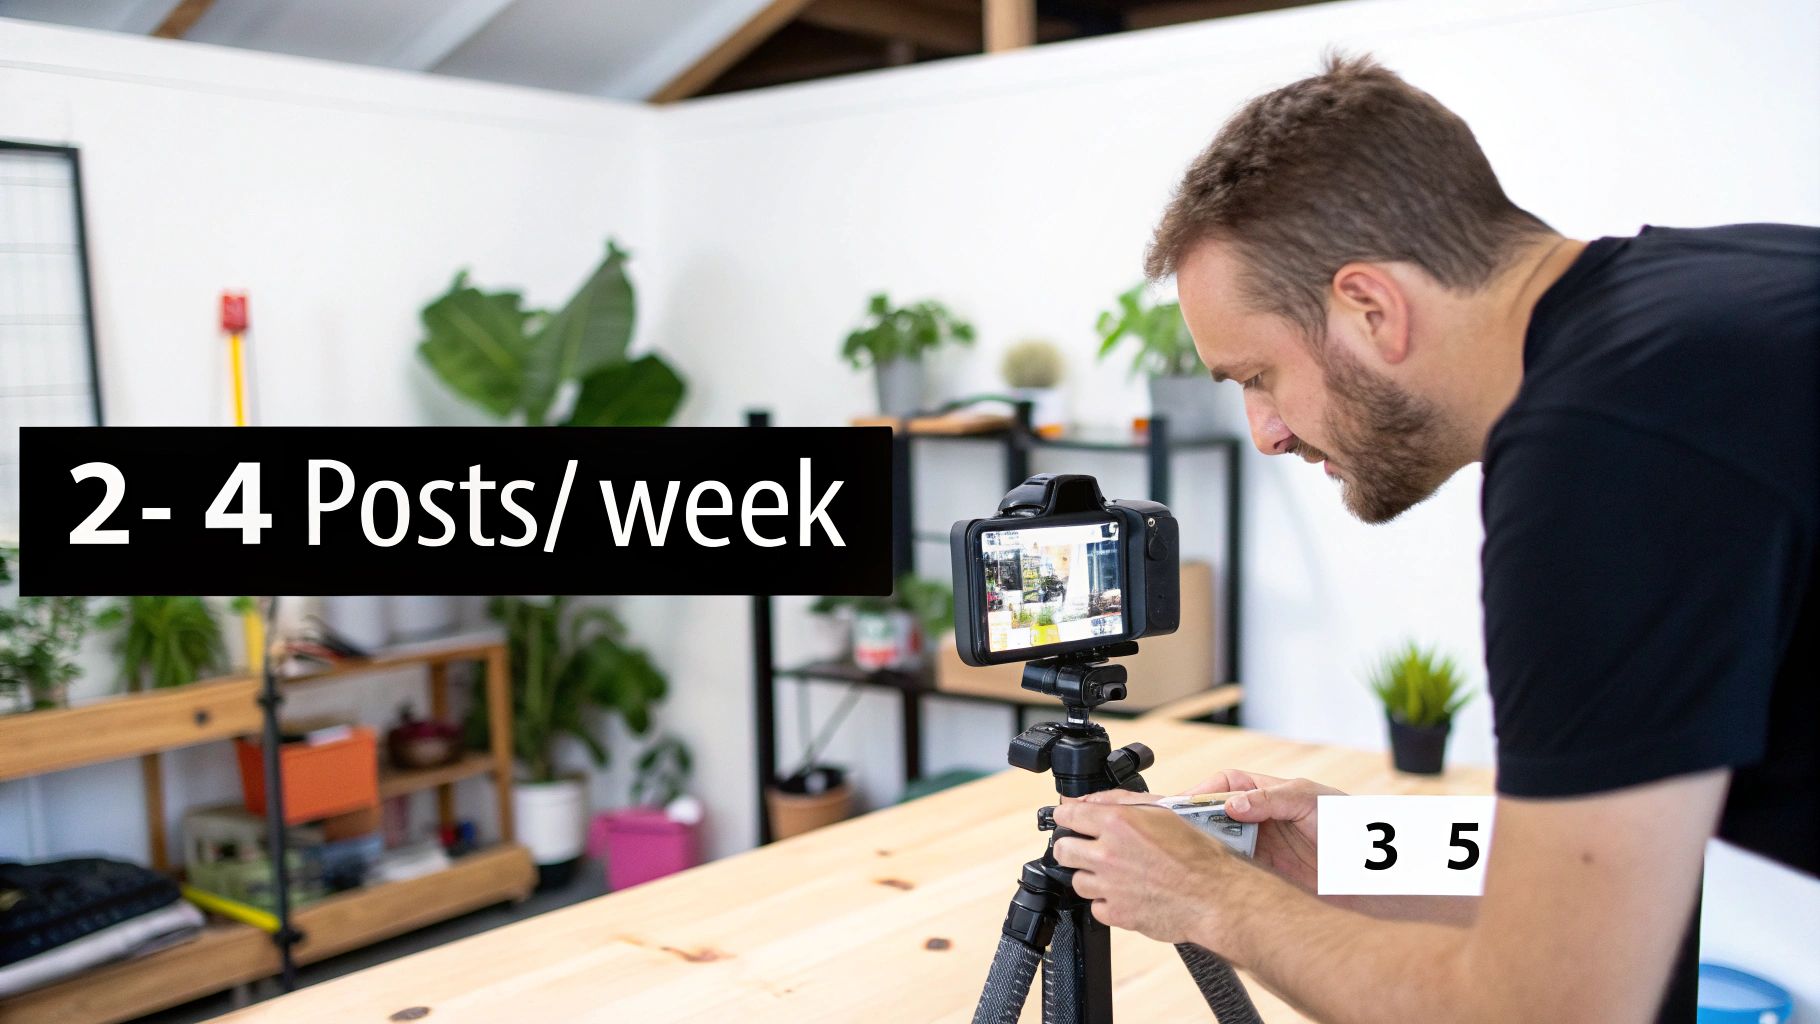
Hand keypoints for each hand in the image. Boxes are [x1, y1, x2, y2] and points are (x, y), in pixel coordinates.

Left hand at [1051, 796, 1248, 943]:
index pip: (1067, 816)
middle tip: (1088, 849)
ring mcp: (1109, 886)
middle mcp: (1108, 853)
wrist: (1215, 896)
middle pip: (1062, 850)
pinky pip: (1095, 907)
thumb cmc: (1198, 854)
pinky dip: (1107, 902)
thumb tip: (1086, 800)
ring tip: (1116, 874)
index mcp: (1118, 823)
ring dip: (1091, 877)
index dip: (1066, 818)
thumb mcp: (1163, 812)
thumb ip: (1120, 801)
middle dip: (1072, 847)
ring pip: (1076, 881)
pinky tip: (1125, 894)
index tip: (1068, 821)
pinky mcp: (1116, 913)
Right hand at [1185, 770, 1341, 892]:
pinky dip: (1218, 871)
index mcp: (1269, 793)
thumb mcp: (1309, 799)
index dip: (1202, 791)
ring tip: (1185, 852)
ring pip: (1221, 843)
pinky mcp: (1267, 875)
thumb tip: (1232, 805)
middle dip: (1193, 819)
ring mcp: (1263, 848)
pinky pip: (1235, 871)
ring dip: (1203, 846)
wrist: (1373, 872)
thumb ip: (1271, 799)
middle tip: (1172, 829)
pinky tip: (1208, 874)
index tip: (1183, 803)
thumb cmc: (1348, 823)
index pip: (1225, 785)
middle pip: (1216, 814)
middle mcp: (1261, 819)